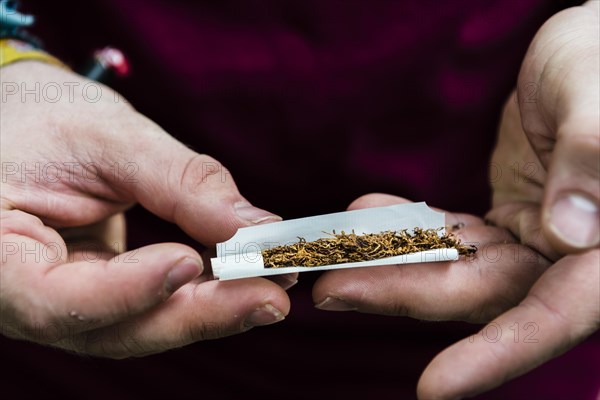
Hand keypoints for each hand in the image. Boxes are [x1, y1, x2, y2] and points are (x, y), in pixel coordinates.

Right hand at [1, 61, 292, 357]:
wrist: (21, 119)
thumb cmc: (40, 116)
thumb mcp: (106, 135)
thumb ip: (180, 182)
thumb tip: (256, 229)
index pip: (52, 300)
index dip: (126, 290)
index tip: (189, 261)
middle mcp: (21, 295)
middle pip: (112, 328)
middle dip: (197, 315)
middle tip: (270, 297)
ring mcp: (63, 299)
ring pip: (140, 325)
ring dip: (211, 310)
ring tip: (271, 288)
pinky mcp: (98, 290)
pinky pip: (151, 304)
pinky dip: (200, 295)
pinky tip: (245, 280)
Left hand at [315, 3, 598, 396]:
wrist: (593, 48)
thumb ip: (591, 160)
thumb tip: (569, 233)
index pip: (554, 314)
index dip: (495, 355)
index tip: (434, 388)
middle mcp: (574, 257)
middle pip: (482, 291)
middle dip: (404, 291)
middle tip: (332, 288)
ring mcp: (537, 238)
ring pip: (455, 264)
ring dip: (390, 258)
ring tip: (332, 249)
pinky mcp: (509, 217)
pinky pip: (451, 231)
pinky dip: (408, 225)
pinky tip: (366, 214)